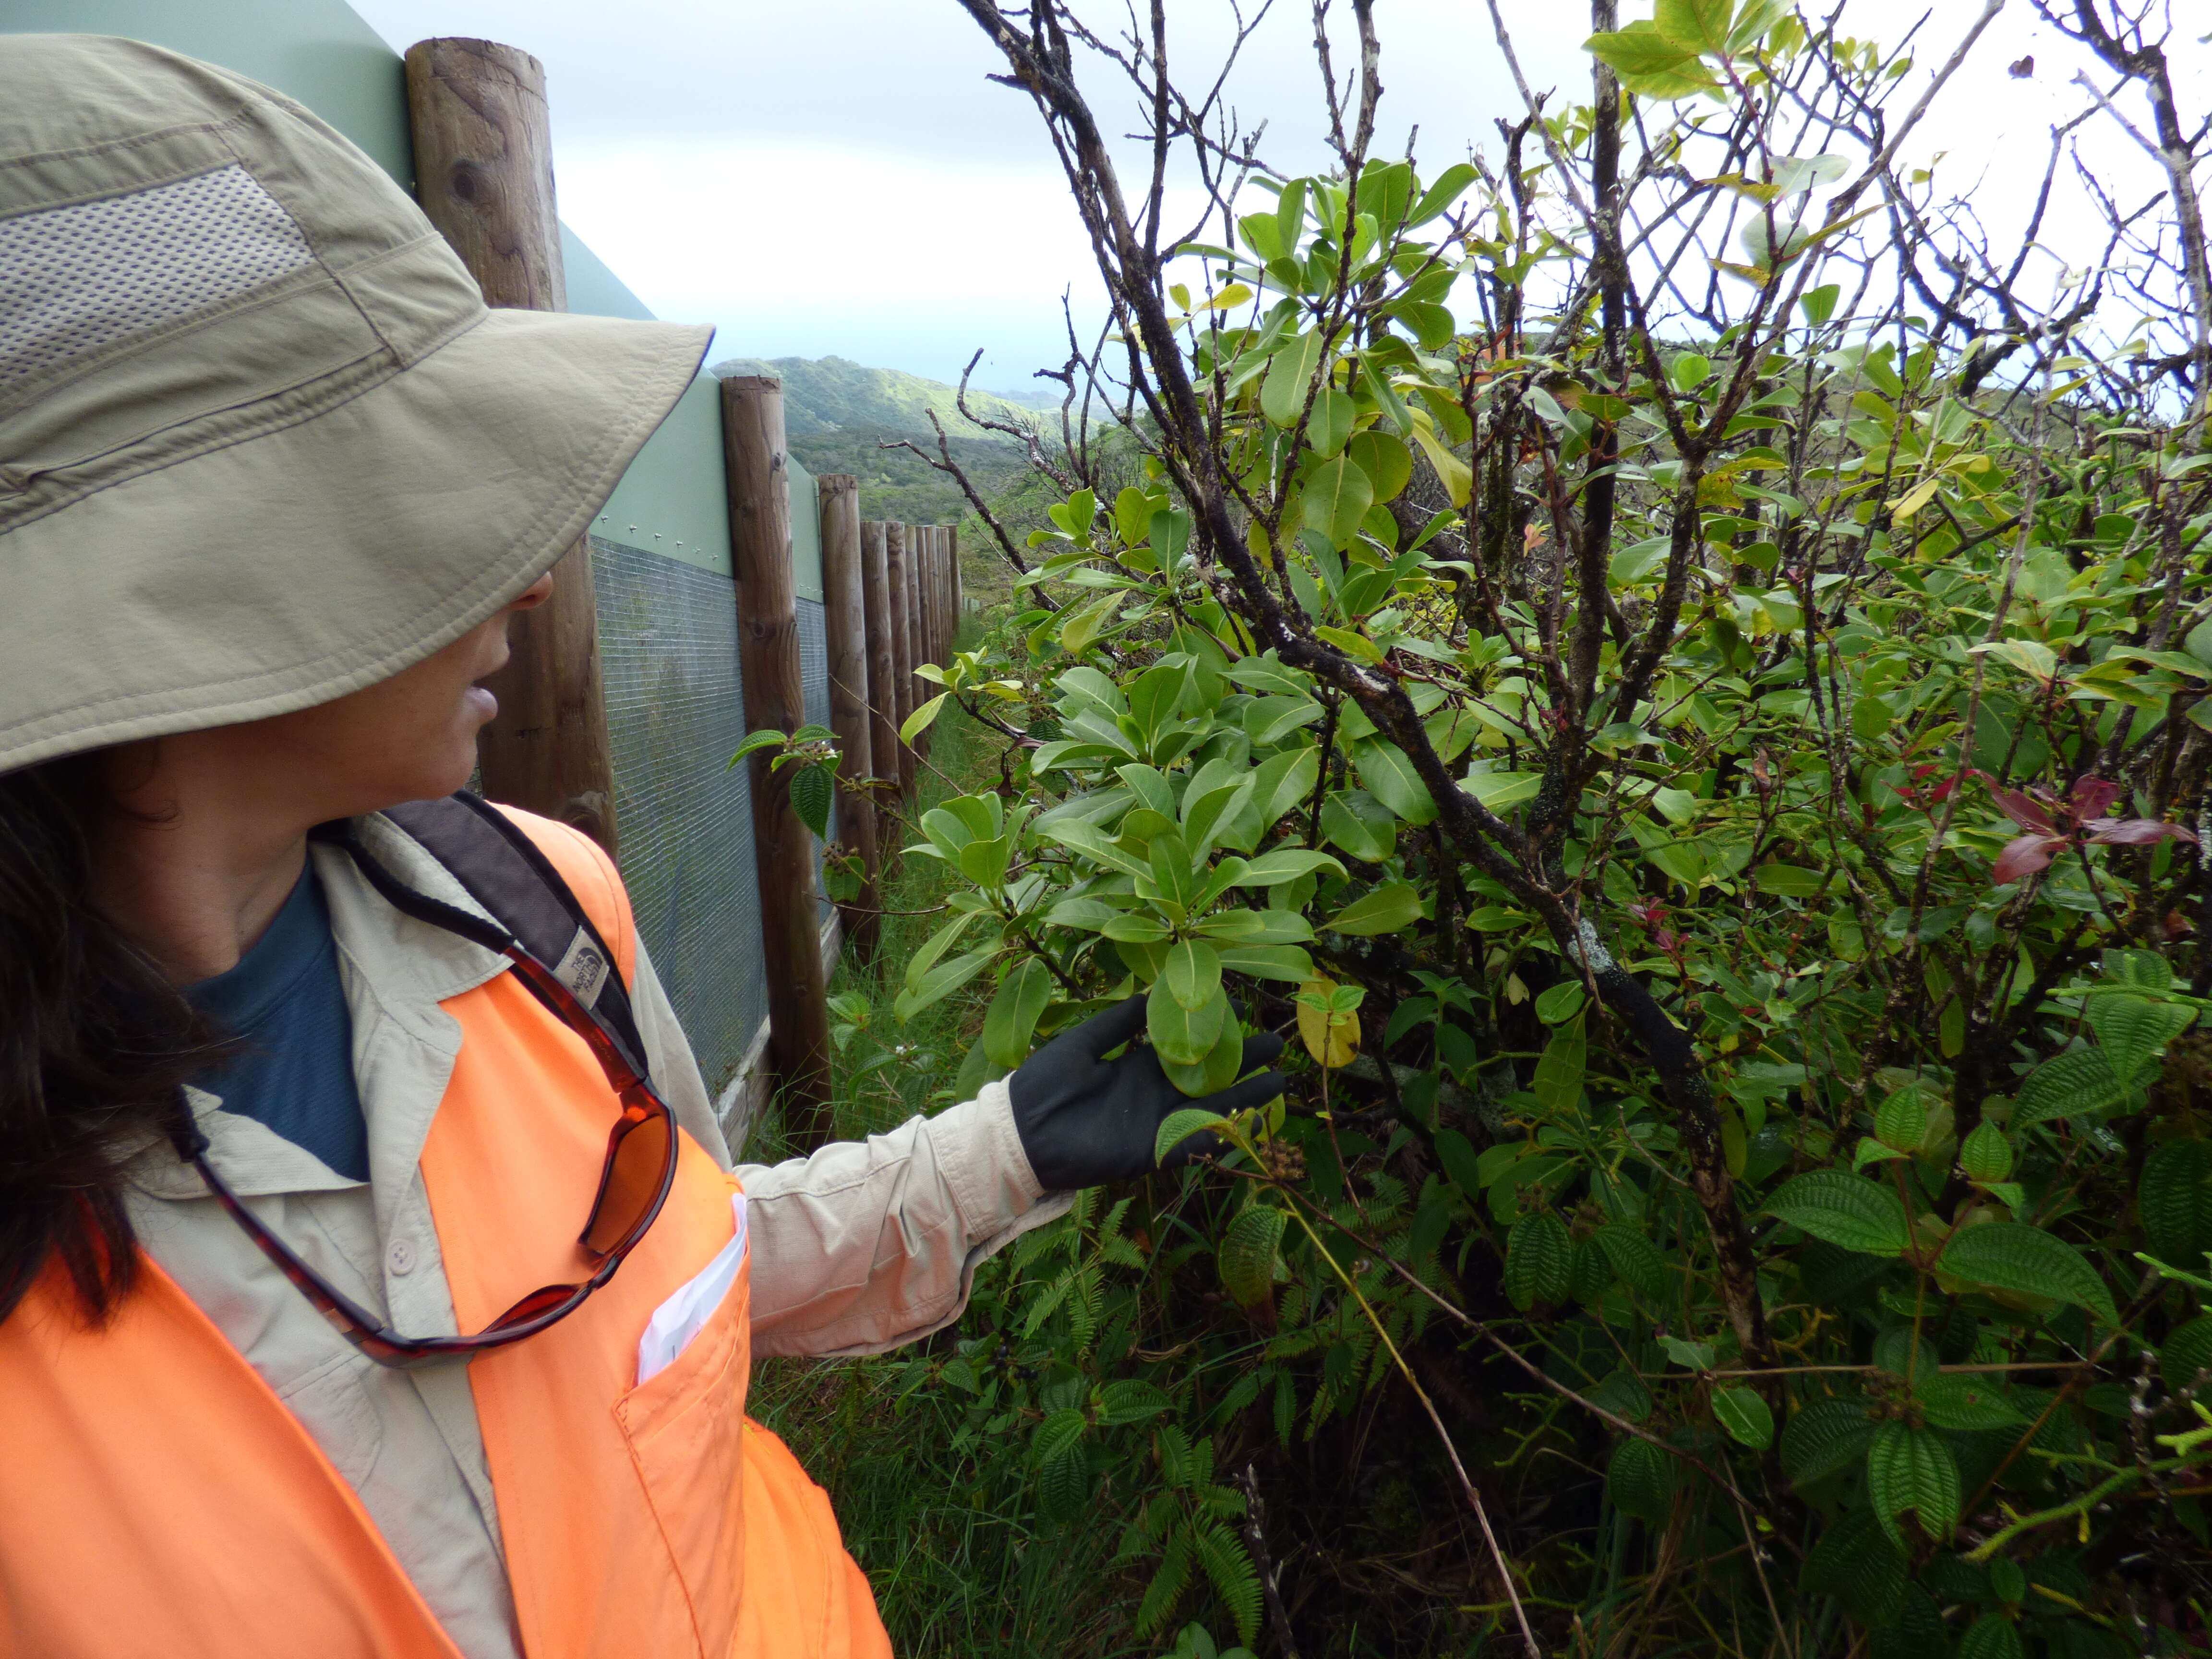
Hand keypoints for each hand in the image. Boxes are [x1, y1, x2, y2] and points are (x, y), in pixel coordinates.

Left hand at [1008, 993, 1285, 1191]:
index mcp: (1135, 1065)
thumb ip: (1120, 1022)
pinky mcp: (1150, 1150)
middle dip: (1241, 1061)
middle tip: (1277, 1044)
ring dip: (1244, 1096)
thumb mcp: (1085, 1042)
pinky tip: (1252, 1121)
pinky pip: (1192, 1143)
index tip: (1242, 1010)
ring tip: (1280, 1080)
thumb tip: (1154, 992)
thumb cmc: (1044, 1083)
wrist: (1020, 1131)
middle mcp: (1151, 1093)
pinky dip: (1221, 1134)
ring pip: (1210, 1107)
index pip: (1185, 1046)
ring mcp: (1154, 1123)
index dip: (1213, 1031)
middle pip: (1207, 1076)